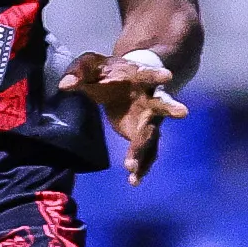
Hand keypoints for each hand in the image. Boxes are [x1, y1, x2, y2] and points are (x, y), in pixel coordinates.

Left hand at [61, 48, 190, 183]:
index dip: (156, 75)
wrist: (123, 81)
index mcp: (138, 77)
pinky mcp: (143, 135)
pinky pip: (146, 152)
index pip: (148, 74)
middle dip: (170, 108)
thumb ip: (78, 72)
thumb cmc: (108, 71)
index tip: (168, 76)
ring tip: (133, 168)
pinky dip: (141, 166)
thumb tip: (65, 85)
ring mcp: (149, 119)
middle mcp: (149, 99)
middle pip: (162, 104)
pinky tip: (134, 181)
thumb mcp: (90, 65)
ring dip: (144, 150)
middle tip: (182, 112)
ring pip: (151, 135)